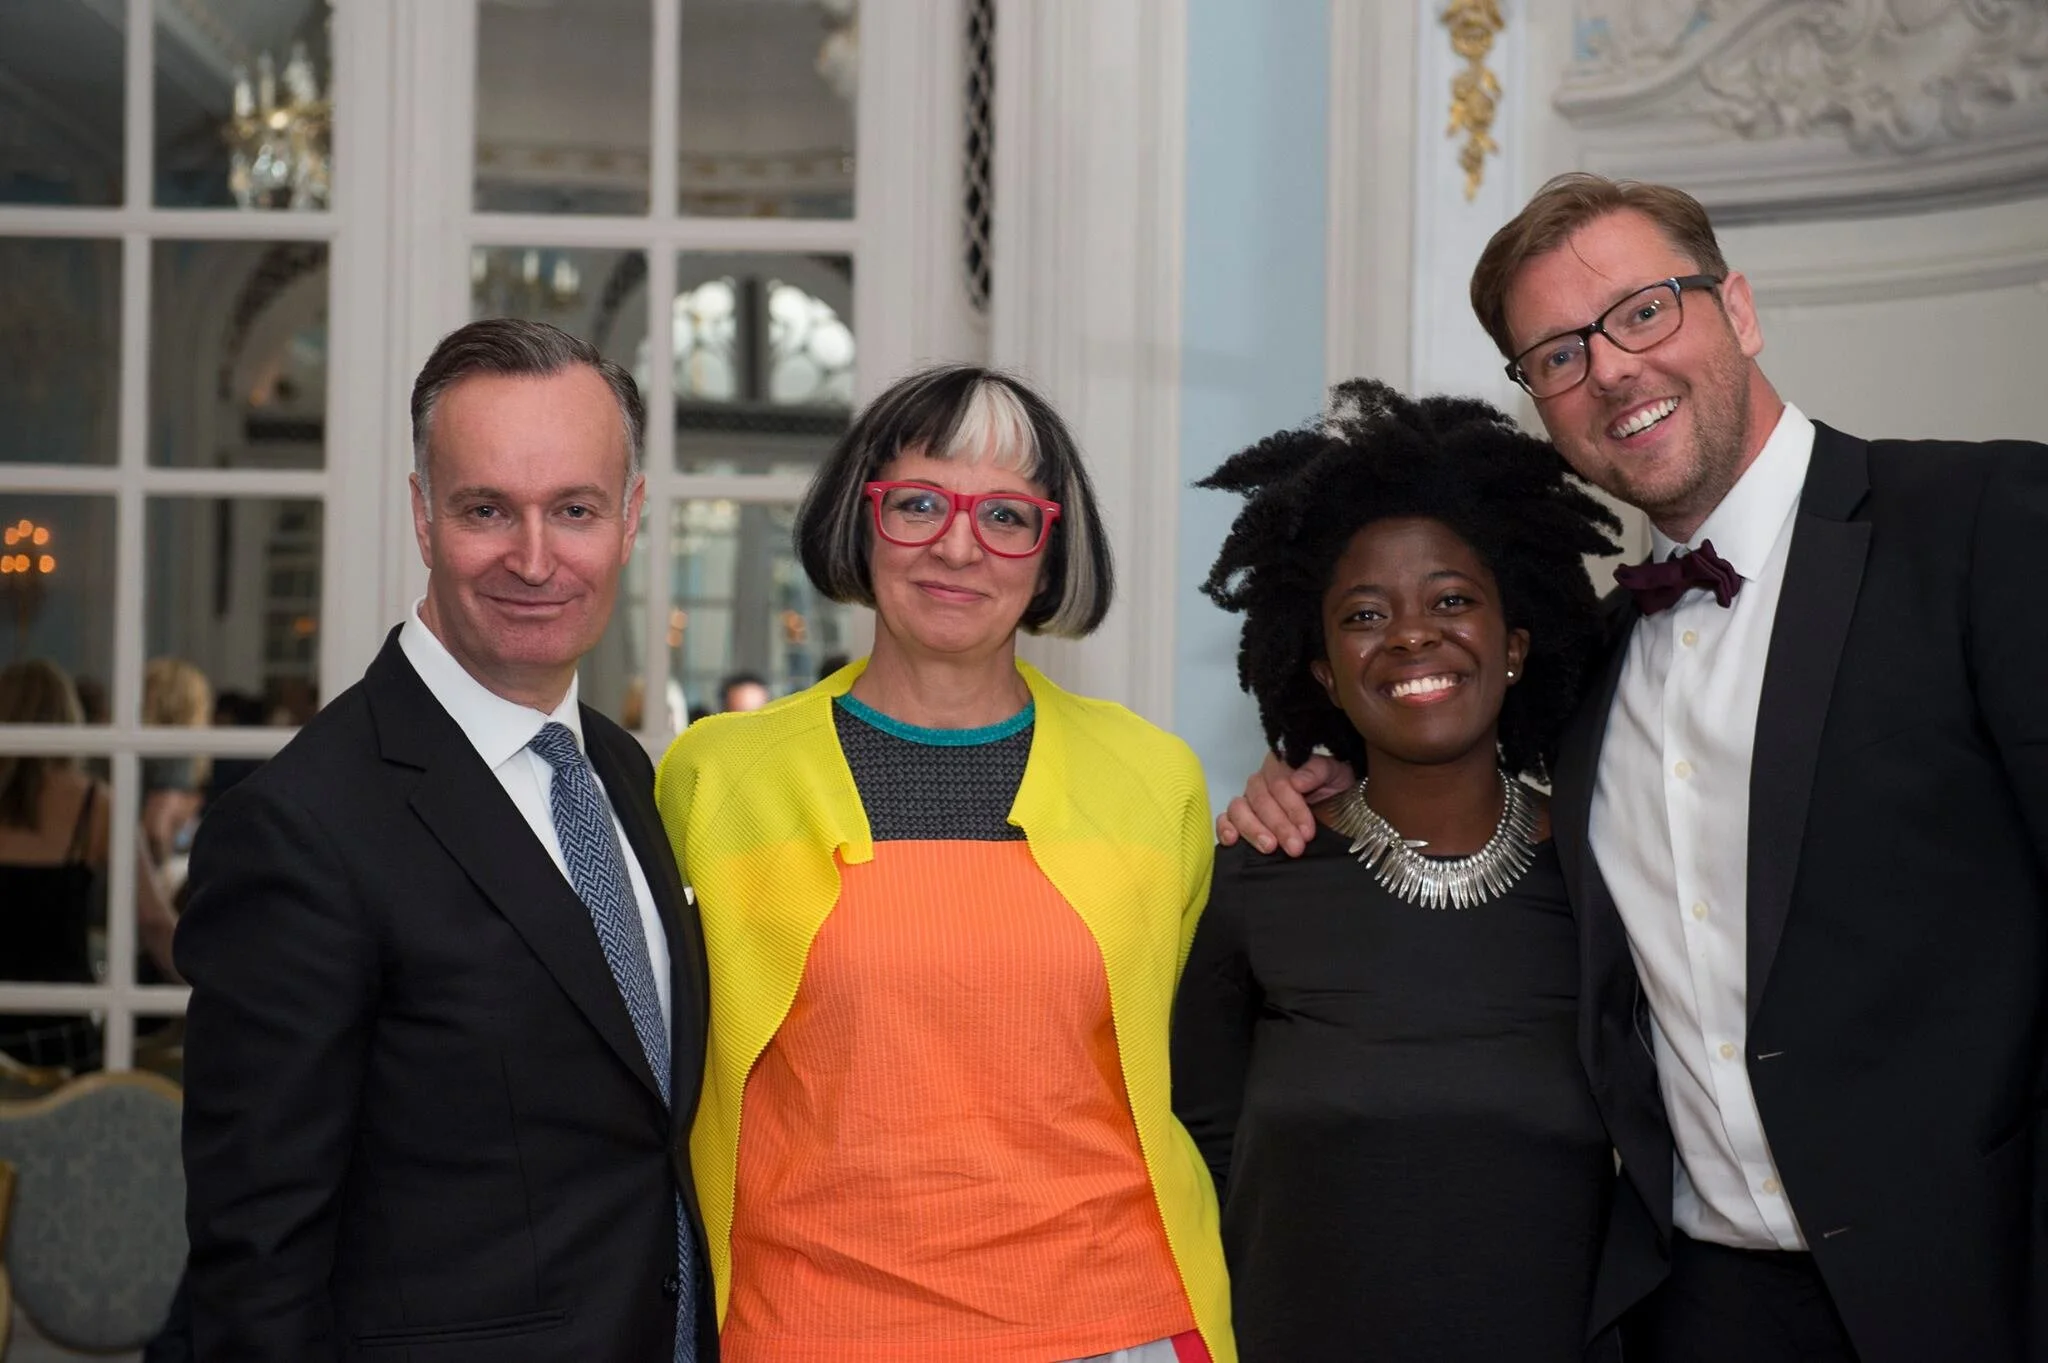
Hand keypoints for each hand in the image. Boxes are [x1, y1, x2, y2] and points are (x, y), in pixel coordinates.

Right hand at [1215, 750, 1353, 856]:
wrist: (1338, 806)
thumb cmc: (1334, 787)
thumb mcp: (1336, 774)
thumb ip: (1318, 771)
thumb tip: (1298, 781)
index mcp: (1281, 765)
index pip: (1280, 784)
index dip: (1293, 809)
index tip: (1307, 831)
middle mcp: (1261, 780)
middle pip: (1260, 800)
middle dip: (1279, 825)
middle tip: (1295, 847)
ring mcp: (1248, 799)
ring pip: (1239, 809)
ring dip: (1253, 830)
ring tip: (1269, 847)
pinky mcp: (1240, 818)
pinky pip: (1225, 819)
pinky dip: (1225, 828)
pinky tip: (1232, 840)